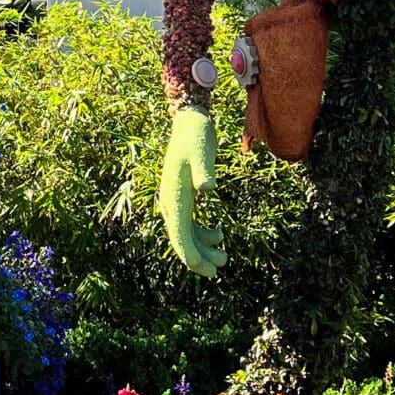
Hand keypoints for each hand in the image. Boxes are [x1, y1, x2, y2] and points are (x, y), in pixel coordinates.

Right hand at [157, 103, 224, 274]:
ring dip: (203, 249)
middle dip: (200, 258)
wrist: (189, 122)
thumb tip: (207, 187)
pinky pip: (189, 225)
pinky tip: (219, 234)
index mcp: (173, 197)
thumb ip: (204, 169)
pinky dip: (202, 235)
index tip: (210, 272)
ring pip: (185, 236)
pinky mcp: (183, 197)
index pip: (179, 236)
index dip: (193, 257)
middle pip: (181, 241)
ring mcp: (175, 201)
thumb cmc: (196, 135)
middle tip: (222, 267)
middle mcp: (170, 203)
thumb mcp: (202, 150)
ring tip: (225, 256)